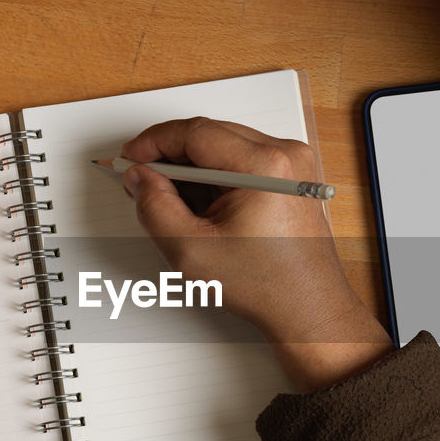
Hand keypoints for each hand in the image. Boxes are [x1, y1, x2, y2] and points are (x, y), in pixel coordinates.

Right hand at [121, 117, 393, 390]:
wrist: (307, 307)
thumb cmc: (267, 285)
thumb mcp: (192, 250)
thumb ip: (155, 207)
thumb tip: (140, 178)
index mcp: (265, 167)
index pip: (196, 133)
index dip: (155, 142)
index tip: (132, 157)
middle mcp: (286, 156)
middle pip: (211, 134)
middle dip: (172, 155)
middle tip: (144, 180)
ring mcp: (293, 164)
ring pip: (225, 145)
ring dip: (194, 167)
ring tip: (174, 201)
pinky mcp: (293, 176)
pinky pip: (243, 159)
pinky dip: (216, 175)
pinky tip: (202, 205)